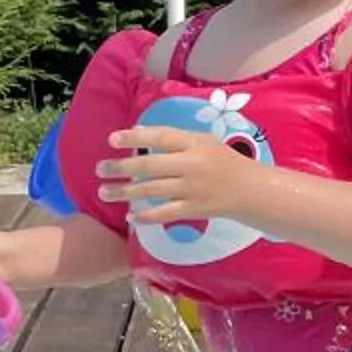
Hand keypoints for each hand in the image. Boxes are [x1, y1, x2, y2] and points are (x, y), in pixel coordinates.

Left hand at [103, 124, 258, 223]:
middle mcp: (193, 165)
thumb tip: (137, 133)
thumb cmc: (222, 160)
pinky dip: (146, 217)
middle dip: (122, 168)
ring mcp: (193, 189)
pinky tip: (129, 216)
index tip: (112, 139)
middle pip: (151, 166)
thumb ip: (173, 139)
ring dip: (125, 192)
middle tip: (100, 168)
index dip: (135, 138)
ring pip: (153, 191)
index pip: (161, 138)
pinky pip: (165, 214)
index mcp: (195, 143)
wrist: (251, 190)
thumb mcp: (202, 141)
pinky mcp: (194, 210)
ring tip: (104, 191)